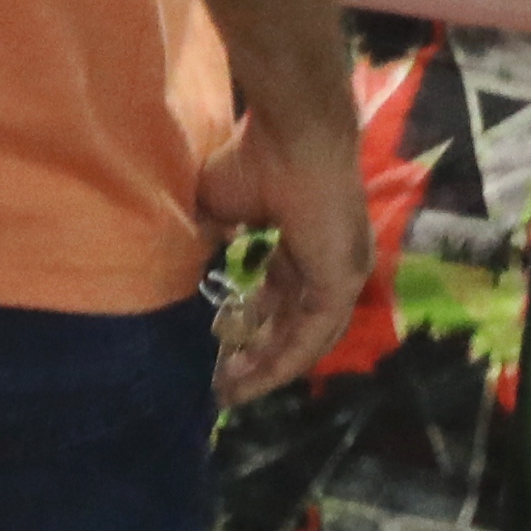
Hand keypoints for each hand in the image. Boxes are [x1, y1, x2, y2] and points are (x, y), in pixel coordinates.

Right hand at [204, 102, 372, 405]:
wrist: (293, 140)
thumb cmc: (252, 162)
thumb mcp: (217, 206)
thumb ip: (211, 237)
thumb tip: (189, 260)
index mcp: (303, 247)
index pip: (281, 298)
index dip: (250, 324)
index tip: (217, 345)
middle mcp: (329, 266)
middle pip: (293, 325)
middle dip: (257, 357)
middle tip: (222, 381)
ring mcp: (341, 275)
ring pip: (305, 338)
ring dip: (268, 367)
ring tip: (231, 390)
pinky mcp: (341, 282)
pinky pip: (313, 334)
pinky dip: (284, 359)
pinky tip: (253, 377)